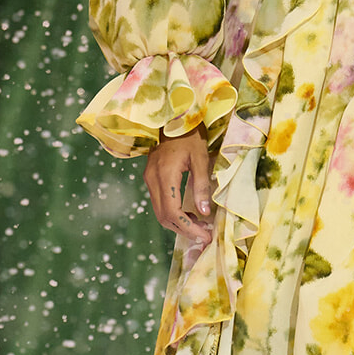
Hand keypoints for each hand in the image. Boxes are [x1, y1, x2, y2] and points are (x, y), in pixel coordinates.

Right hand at [144, 127, 212, 247]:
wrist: (172, 118)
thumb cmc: (190, 136)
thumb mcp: (200, 159)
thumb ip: (201, 186)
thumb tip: (204, 212)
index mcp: (165, 175)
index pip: (173, 212)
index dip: (188, 227)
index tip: (205, 235)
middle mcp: (152, 180)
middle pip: (164, 217)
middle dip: (184, 230)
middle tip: (204, 236)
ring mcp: (149, 180)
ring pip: (160, 213)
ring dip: (178, 224)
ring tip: (200, 227)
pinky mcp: (150, 179)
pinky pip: (160, 204)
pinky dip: (173, 214)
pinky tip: (189, 214)